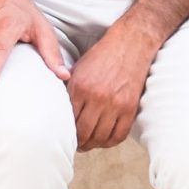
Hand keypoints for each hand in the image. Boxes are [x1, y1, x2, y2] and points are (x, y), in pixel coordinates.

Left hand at [67, 28, 153, 150]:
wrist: (130, 44)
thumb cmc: (101, 56)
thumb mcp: (78, 69)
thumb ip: (69, 90)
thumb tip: (59, 110)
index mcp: (80, 86)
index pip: (68, 119)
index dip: (65, 131)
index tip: (64, 135)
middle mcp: (97, 97)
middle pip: (83, 132)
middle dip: (78, 142)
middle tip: (76, 144)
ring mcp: (115, 104)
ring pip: (100, 137)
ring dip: (93, 144)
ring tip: (89, 144)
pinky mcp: (130, 108)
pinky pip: (119, 135)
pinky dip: (110, 142)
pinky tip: (104, 140)